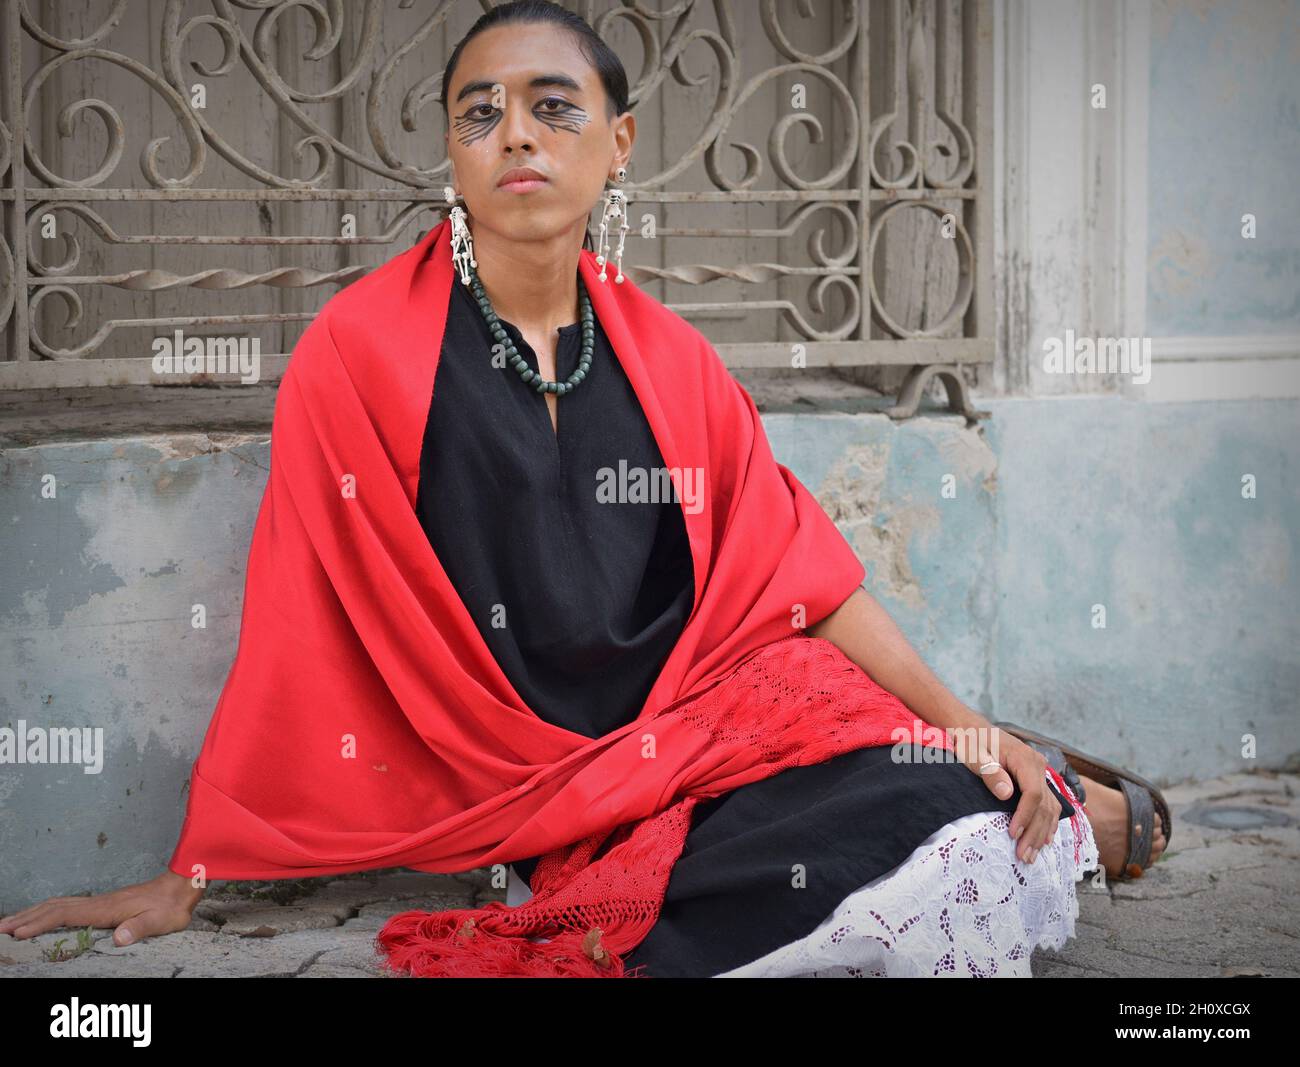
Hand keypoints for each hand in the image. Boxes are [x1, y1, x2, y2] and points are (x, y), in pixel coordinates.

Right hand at [0, 870, 205, 946]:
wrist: (182, 887)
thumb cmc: (171, 906)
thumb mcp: (160, 921)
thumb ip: (140, 928)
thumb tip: (120, 938)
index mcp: (105, 908)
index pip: (65, 914)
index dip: (40, 923)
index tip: (18, 933)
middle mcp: (98, 903)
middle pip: (54, 907)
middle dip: (26, 917)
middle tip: (1, 928)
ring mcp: (100, 902)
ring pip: (59, 904)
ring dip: (33, 912)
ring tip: (11, 922)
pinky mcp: (104, 904)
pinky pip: (69, 906)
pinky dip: (48, 910)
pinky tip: (43, 916)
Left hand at [950, 724, 1059, 863]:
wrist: (973, 729)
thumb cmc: (971, 741)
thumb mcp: (974, 754)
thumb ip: (990, 772)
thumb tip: (1007, 794)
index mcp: (1025, 759)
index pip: (1033, 794)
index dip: (1025, 816)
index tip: (1013, 834)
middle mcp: (1038, 766)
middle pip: (1044, 805)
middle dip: (1034, 832)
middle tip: (1023, 856)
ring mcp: (1039, 773)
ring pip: (1049, 808)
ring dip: (1041, 833)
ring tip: (1031, 855)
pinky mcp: (1035, 780)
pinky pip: (1047, 805)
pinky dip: (1046, 824)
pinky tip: (1044, 840)